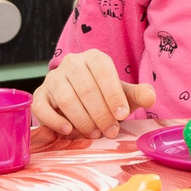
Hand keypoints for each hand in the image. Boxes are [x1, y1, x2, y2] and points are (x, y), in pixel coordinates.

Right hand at [34, 49, 155, 137]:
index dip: (113, 95)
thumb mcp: (122, 94)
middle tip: (110, 131)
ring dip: (82, 120)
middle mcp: (72, 63)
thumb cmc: (104, 96)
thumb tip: (150, 97)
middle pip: (85, 88)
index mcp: (94, 58)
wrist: (79, 99)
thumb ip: (137, 95)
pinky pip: (43, 108)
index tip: (122, 116)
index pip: (103, 72)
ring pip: (65, 99)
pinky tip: (69, 130)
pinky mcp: (40, 95)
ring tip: (93, 133)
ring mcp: (53, 79)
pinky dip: (56, 121)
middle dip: (100, 113)